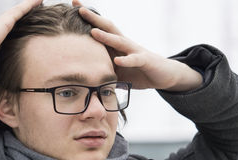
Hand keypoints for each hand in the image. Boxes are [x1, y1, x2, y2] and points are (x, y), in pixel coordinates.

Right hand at [0, 0, 41, 88]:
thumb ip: (1, 82)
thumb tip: (5, 95)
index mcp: (1, 45)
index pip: (17, 36)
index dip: (26, 33)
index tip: (36, 33)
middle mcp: (2, 33)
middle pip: (20, 22)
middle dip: (31, 18)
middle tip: (44, 14)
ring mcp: (3, 26)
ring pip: (21, 13)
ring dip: (32, 7)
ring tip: (42, 2)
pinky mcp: (5, 21)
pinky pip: (21, 10)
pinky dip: (30, 4)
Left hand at [72, 1, 201, 90]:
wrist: (164, 75)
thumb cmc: (137, 71)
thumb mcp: (115, 70)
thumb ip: (101, 68)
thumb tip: (82, 73)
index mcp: (116, 45)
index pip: (100, 28)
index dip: (87, 18)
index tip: (73, 4)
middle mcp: (125, 43)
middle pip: (108, 27)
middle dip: (93, 18)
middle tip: (79, 8)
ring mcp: (135, 50)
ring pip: (119, 41)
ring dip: (106, 36)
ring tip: (92, 32)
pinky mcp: (145, 60)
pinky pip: (134, 59)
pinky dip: (126, 60)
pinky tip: (117, 60)